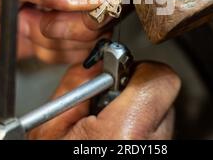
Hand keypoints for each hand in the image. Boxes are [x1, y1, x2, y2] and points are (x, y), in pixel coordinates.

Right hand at [29, 62, 180, 139]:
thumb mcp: (50, 126)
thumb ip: (76, 83)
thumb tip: (98, 61)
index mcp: (125, 136)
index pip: (161, 79)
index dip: (137, 69)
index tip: (117, 74)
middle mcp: (152, 148)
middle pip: (162, 92)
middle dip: (134, 89)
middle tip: (106, 105)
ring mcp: (159, 154)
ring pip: (162, 111)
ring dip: (137, 109)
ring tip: (109, 127)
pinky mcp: (160, 155)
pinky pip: (157, 131)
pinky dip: (139, 127)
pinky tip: (116, 139)